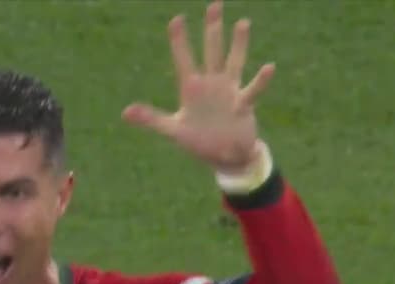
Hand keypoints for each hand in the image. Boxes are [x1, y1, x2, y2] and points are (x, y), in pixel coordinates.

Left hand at [122, 1, 274, 172]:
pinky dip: (261, 81)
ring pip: (234, 62)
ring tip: (242, 22)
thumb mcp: (173, 130)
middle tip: (214, 4)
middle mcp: (211, 84)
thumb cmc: (199, 140)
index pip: (183, 59)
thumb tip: (125, 113)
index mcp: (192, 88)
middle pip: (212, 51)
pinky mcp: (243, 105)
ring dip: (238, 44)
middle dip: (212, 29)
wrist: (225, 156)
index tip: (176, 19)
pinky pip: (253, 90)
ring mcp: (229, 91)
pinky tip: (269, 67)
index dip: (179, 41)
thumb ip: (151, 119)